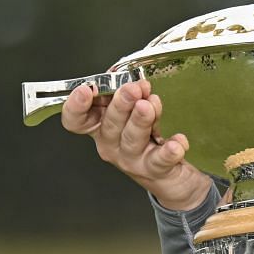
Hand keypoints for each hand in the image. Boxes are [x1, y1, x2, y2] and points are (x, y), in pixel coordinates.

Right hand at [59, 78, 211, 210]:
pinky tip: (178, 143)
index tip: (85, 90)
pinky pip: (159, 161)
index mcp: (99, 126)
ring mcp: (130, 159)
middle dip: (120, 105)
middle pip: (109, 125)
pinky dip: (168, 152)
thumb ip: (132, 95)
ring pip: (132, 139)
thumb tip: (135, 80)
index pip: (76, 120)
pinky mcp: (153, 169)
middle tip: (132, 89)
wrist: (168, 173)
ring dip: (140, 121)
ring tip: (149, 106)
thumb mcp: (134, 112)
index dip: (75, 106)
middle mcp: (111, 143)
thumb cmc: (146, 137)